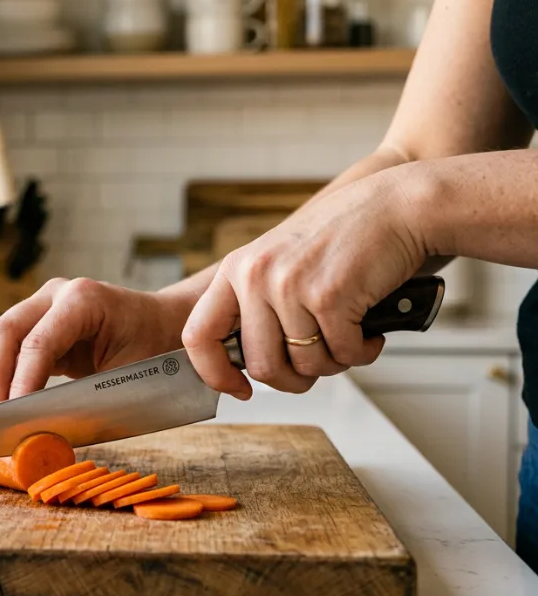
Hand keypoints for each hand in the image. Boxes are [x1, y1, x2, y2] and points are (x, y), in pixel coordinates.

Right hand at [0, 278, 195, 407]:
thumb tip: (43, 432)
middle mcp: (56, 294)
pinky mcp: (34, 323)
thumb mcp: (128, 378)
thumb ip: (86, 401)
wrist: (164, 327)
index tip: (10, 417)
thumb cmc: (155, 351)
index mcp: (84, 299)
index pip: (37, 342)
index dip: (19, 382)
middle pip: (3, 333)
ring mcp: (41, 305)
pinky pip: (2, 346)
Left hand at [181, 169, 427, 398]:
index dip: (214, 373)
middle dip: (294, 380)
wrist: (397, 206)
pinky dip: (362, 353)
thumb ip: (257, 304)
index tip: (239, 389)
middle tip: (318, 365)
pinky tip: (370, 332)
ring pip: (305, 365)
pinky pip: (343, 355)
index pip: (198, 334)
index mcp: (236, 269)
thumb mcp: (280, 262)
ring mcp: (290, 286)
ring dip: (334, 364)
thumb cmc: (344, 238)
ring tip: (348, 338)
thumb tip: (248, 365)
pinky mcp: (329, 296)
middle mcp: (256, 276)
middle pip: (260, 365)